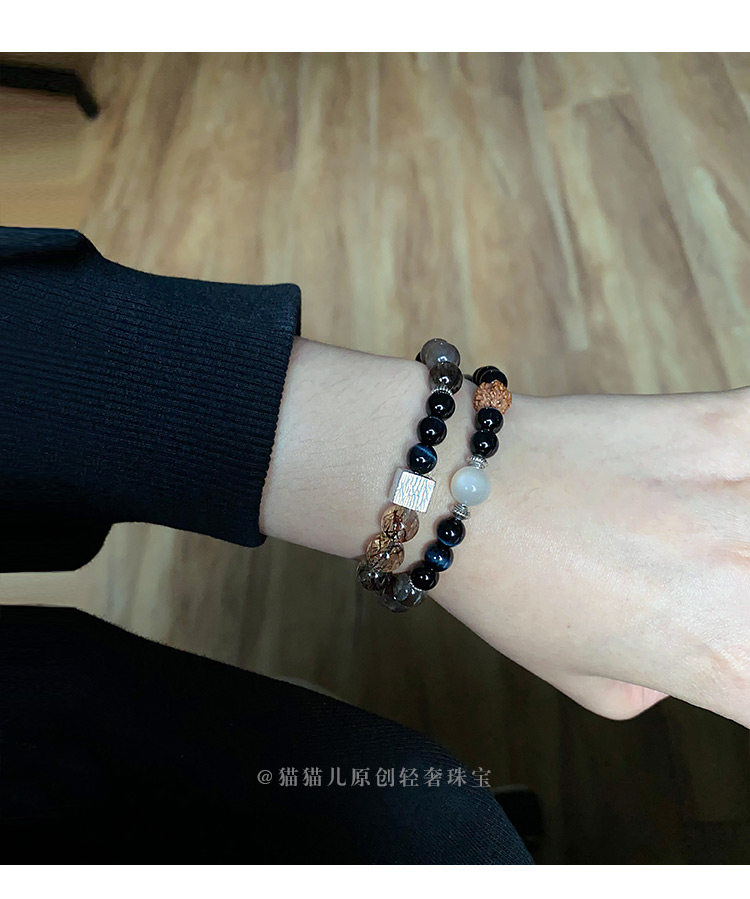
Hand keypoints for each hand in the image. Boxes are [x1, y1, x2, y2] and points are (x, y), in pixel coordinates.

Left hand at [431, 386, 749, 726]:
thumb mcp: (586, 681)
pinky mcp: (720, 425)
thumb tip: (688, 656)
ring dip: (743, 530)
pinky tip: (731, 471)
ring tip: (712, 538)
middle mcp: (746, 584)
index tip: (733, 647)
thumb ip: (662, 686)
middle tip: (711, 575)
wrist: (460, 491)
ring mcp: (739, 494)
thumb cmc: (508, 591)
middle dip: (741, 599)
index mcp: (721, 659)